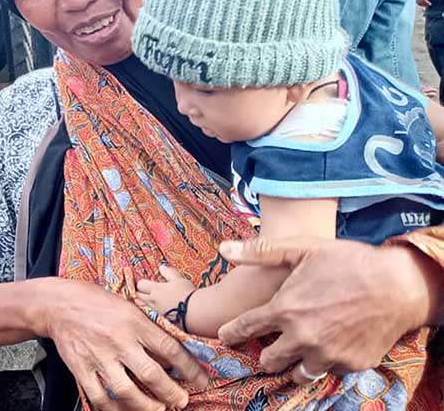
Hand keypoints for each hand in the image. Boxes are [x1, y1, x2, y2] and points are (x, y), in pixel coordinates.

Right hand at [33, 278, 208, 410]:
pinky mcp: (81, 369)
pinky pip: (100, 397)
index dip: (190, 368)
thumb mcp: (128, 306)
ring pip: (127, 391)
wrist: (58, 304)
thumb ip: (148, 329)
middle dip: (171, 393)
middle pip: (151, 374)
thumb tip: (172, 355)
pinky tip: (124, 410)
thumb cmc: (96, 302)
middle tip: (182, 401)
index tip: (202, 380)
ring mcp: (98, 357)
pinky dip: (114, 409)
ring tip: (158, 409)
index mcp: (133, 322)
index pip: (169, 348)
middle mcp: (118, 341)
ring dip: (147, 406)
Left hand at [135, 266, 195, 315]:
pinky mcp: (164, 320)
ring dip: (148, 301)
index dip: (141, 282)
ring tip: (154, 297)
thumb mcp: (179, 280)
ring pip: (147, 305)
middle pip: (139, 296)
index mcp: (155, 290)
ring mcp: (158, 312)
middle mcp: (153, 302)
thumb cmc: (187, 294)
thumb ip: (169, 273)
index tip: (142, 280)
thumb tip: (161, 267)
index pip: (140, 285)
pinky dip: (157, 309)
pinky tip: (164, 307)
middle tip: (143, 289)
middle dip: (139, 292)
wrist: (196, 314)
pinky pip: (156, 313)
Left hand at [217, 238, 432, 375]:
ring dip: (292, 365)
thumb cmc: (349, 262)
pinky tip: (326, 349)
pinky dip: (324, 363)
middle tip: (267, 347)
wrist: (398, 285)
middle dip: (264, 354)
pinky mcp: (350, 365)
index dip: (231, 334)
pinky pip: (328, 371)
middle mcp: (303, 338)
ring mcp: (327, 355)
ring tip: (294, 354)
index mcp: (285, 310)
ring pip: (297, 373)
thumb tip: (223, 249)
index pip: (244, 329)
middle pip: (268, 360)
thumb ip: (261, 251)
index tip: (225, 336)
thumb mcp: (303, 248)